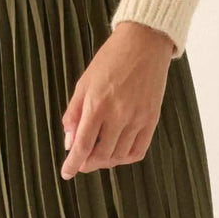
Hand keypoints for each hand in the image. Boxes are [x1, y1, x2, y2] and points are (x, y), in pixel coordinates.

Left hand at [60, 21, 173, 180]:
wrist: (144, 44)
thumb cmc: (110, 59)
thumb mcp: (84, 82)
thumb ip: (74, 113)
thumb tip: (68, 140)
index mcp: (97, 104)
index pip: (83, 144)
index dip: (73, 163)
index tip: (66, 172)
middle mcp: (118, 115)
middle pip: (101, 155)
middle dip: (87, 163)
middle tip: (80, 162)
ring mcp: (137, 119)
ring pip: (118, 156)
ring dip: (105, 161)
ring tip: (96, 156)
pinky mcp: (152, 120)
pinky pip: (138, 150)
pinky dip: (125, 157)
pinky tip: (117, 153)